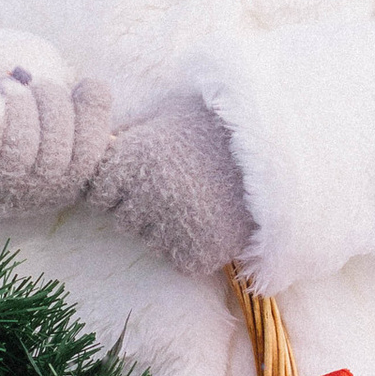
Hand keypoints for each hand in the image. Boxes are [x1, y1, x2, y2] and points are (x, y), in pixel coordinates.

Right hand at [0, 66, 112, 218]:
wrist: (7, 125)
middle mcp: (7, 194)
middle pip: (21, 141)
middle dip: (17, 98)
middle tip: (9, 88)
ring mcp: (48, 188)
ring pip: (58, 133)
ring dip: (49, 96)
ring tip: (34, 91)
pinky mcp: (81, 173)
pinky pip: (95, 134)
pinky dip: (92, 103)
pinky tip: (79, 90)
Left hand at [92, 95, 256, 278]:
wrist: (276, 147)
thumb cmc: (218, 126)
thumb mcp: (170, 114)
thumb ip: (134, 132)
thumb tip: (103, 140)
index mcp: (132, 158)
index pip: (98, 193)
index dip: (118, 189)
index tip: (141, 180)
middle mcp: (145, 193)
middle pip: (123, 221)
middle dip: (141, 211)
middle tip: (177, 191)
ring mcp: (172, 224)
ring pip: (152, 243)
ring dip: (168, 232)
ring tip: (200, 205)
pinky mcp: (201, 250)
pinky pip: (183, 261)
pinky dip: (195, 250)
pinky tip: (212, 225)